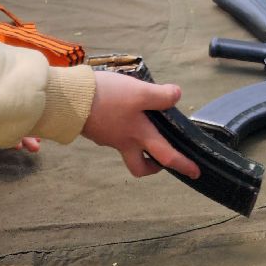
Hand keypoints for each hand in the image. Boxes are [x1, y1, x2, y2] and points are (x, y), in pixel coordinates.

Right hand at [82, 70, 200, 179]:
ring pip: (126, 149)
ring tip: (143, 122)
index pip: (166, 156)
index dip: (182, 165)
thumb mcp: (139, 92)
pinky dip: (121, 128)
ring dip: (137, 143)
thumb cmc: (108, 98)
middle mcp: (124, 142)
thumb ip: (160, 96)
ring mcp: (108, 137)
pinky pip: (113, 134)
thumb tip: (177, 96)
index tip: (195, 173)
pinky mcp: (95, 128)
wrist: (70, 99)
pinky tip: (121, 108)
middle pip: (139, 167)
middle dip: (152, 167)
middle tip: (161, 159)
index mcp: (139, 136)